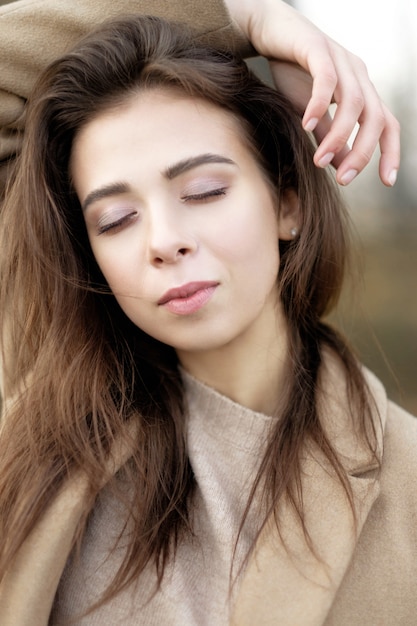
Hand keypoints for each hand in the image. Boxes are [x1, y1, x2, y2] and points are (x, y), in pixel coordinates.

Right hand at [224, 0, 399, 186]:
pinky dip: (319, 104)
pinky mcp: (318, 48)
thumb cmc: (292, 72)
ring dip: (338, 136)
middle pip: (375, 118)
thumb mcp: (313, 113)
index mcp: (362, 90)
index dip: (390, 152)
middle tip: (343, 180)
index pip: (386, 124)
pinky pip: (325, 79)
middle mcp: (358, 74)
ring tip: (319, 161)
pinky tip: (307, 125)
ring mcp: (341, 59)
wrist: (269, 32)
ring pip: (353, 102)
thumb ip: (328, 137)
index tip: (387, 181)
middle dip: (362, 152)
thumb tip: (342, 166)